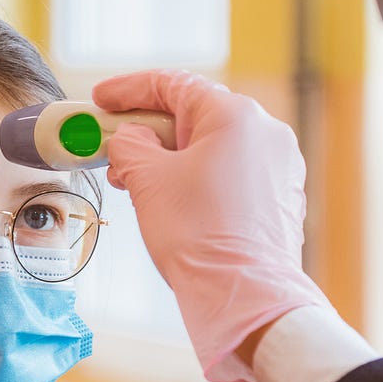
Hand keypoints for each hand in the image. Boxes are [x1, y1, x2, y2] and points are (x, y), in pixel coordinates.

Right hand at [93, 70, 331, 381]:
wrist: (245, 296)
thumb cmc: (197, 234)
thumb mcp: (147, 179)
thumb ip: (130, 145)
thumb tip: (132, 140)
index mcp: (235, 116)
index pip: (174, 85)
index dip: (129, 90)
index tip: (101, 99)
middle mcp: (266, 132)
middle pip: (195, 115)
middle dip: (149, 130)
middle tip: (113, 146)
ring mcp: (279, 166)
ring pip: (213, 146)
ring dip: (170, 156)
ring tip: (135, 181)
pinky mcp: (281, 197)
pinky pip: (231, 172)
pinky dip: (197, 176)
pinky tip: (171, 199)